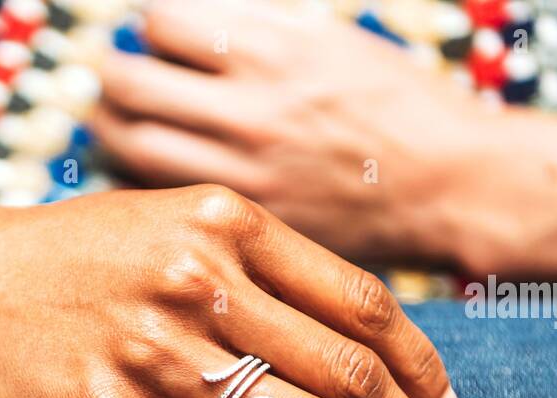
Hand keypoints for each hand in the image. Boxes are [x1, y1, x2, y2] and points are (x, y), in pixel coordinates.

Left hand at [91, 0, 490, 265]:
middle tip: (109, 71)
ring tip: (107, 117)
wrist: (449, 186)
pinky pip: (162, 194)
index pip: (162, 21)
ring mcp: (243, 170)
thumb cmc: (397, 104)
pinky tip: (139, 165)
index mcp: (274, 49)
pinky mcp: (245, 219)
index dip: (146, 22)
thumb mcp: (330, 39)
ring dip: (107, 126)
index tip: (148, 29)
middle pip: (131, 83)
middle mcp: (249, 109)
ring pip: (132, 145)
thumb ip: (255, 27)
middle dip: (108, 71)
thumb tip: (185, 20)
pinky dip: (136, 174)